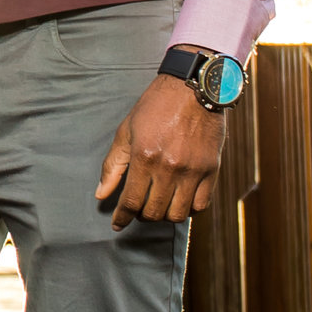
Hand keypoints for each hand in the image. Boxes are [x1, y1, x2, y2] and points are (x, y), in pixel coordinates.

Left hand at [95, 74, 224, 230]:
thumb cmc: (156, 106)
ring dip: (165, 214)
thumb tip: (100, 194)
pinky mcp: (211, 169)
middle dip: (142, 215)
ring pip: (177, 214)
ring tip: (160, 204)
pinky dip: (189, 209)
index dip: (122, 217)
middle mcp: (169, 167)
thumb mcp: (127, 130)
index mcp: (144, 157)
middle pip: (154, 212)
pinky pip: (201, 205)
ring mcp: (192, 170)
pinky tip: (180, 200)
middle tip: (139, 207)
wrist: (193, 87)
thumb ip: (113, 165)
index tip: (117, 224)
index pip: (131, 201)